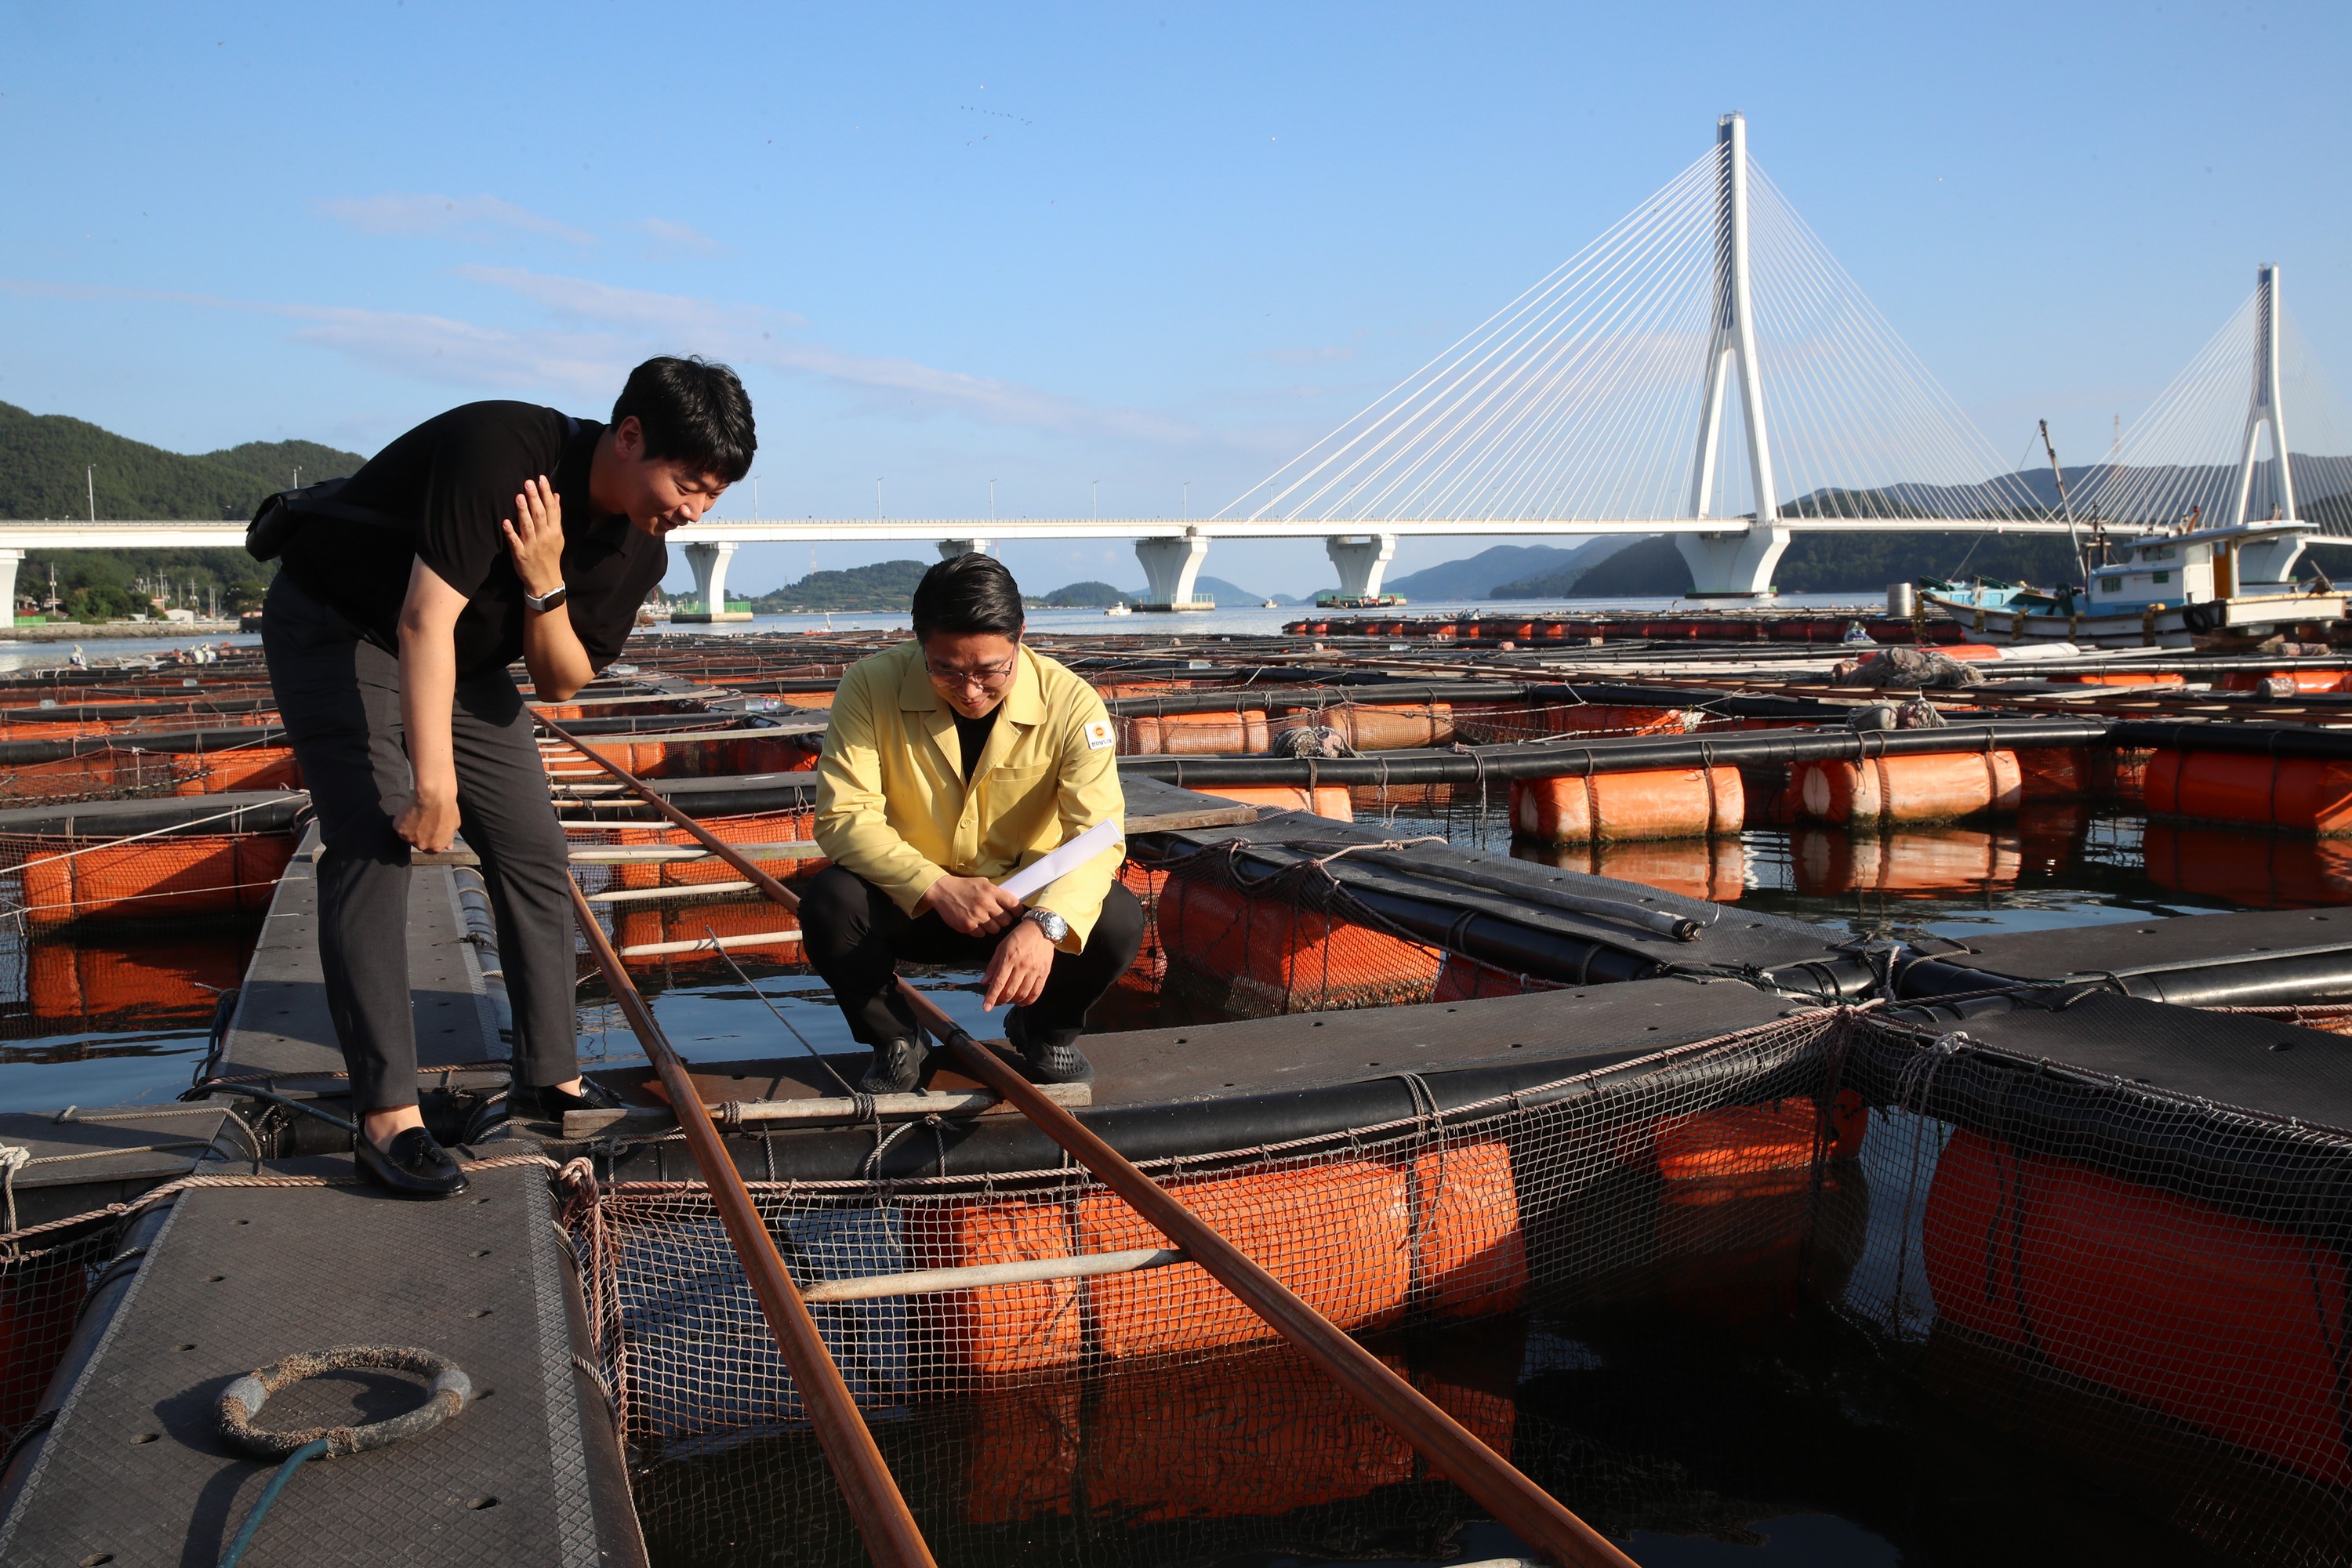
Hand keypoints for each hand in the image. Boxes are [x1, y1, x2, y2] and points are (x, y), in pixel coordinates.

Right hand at [394, 781, 461, 853]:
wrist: (434, 795)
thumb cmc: (446, 807)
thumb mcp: (454, 825)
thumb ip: (449, 838)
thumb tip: (448, 846)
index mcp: (437, 847)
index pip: (429, 849)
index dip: (428, 838)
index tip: (428, 830)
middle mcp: (422, 846)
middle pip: (417, 842)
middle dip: (419, 833)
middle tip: (422, 819)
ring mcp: (409, 838)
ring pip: (407, 834)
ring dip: (410, 827)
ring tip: (417, 813)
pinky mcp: (399, 829)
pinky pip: (398, 826)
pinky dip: (402, 820)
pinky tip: (410, 810)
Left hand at [501, 475, 565, 598]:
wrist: (546, 580)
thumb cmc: (550, 555)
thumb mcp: (558, 535)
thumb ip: (556, 516)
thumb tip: (556, 495)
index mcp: (554, 531)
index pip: (552, 509)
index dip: (546, 493)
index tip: (541, 479)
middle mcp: (544, 537)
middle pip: (540, 514)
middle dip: (534, 498)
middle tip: (528, 482)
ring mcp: (532, 545)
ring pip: (528, 525)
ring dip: (523, 511)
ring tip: (518, 496)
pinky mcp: (520, 554)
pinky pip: (515, 541)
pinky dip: (510, 532)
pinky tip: (505, 522)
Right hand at [920, 874, 1023, 936]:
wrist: (942, 891)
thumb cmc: (964, 886)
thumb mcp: (983, 883)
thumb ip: (996, 893)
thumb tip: (1011, 903)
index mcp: (991, 891)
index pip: (1014, 904)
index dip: (1017, 911)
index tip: (1015, 913)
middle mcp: (985, 903)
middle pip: (1006, 920)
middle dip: (1003, 920)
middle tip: (997, 916)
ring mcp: (976, 916)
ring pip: (995, 929)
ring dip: (992, 926)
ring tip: (984, 919)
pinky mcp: (967, 926)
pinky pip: (981, 934)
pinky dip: (979, 930)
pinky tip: (975, 922)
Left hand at [982, 919, 1053, 1009]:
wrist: (1042, 928)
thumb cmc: (1019, 936)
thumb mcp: (1001, 947)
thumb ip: (992, 966)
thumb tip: (984, 982)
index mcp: (1009, 958)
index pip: (998, 983)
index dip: (991, 997)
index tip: (986, 1007)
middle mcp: (1022, 966)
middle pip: (1010, 991)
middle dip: (1000, 1001)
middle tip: (995, 1002)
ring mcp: (1034, 970)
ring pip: (1022, 994)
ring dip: (1013, 1001)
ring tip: (1008, 1000)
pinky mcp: (1044, 973)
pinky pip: (1036, 992)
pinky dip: (1028, 1001)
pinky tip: (1022, 1001)